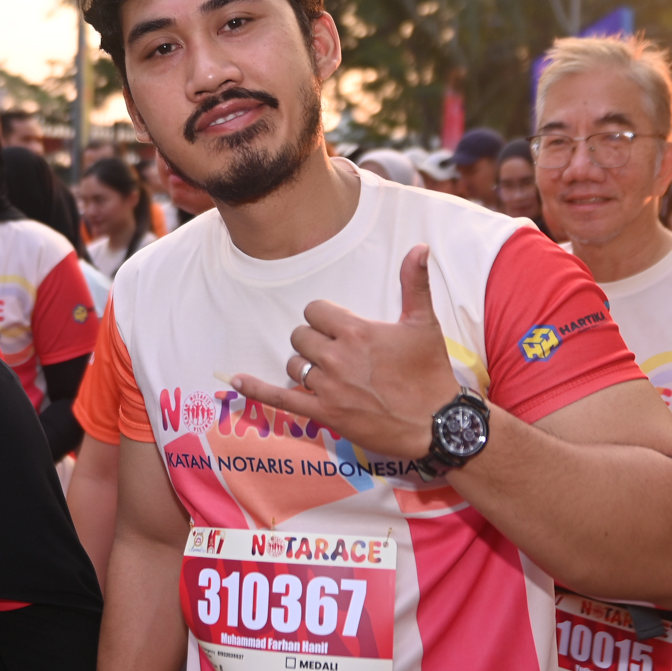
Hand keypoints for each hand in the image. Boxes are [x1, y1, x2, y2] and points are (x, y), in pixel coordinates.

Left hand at [231, 244, 458, 460]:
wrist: (435, 423)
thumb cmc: (430, 373)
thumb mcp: (424, 324)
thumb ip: (415, 283)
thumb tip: (420, 247)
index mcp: (356, 331)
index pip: (315, 311)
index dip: (324, 317)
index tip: (339, 327)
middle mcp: (337, 357)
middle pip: (300, 336)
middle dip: (314, 340)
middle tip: (336, 351)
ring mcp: (328, 387)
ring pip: (294, 364)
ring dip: (304, 364)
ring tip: (327, 371)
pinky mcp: (324, 413)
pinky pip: (280, 398)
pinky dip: (256, 389)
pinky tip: (236, 380)